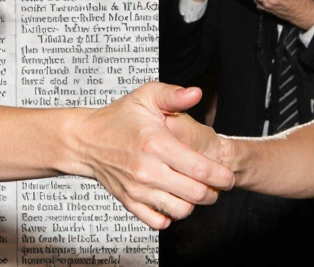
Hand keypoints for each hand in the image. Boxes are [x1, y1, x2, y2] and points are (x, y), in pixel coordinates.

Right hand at [71, 83, 233, 228]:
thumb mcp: (147, 96)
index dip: (221, 176)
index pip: (201, 169)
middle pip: (196, 194)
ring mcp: (137, 189)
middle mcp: (147, 170)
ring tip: (194, 190)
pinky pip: (159, 222)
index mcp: (156, 143)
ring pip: (181, 211)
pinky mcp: (129, 202)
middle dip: (213, 191)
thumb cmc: (118, 117)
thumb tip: (197, 93)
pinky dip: (171, 215)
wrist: (85, 140)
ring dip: (194, 204)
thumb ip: (174, 94)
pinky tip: (173, 198)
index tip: (227, 176)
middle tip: (216, 184)